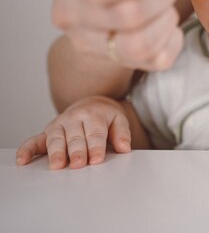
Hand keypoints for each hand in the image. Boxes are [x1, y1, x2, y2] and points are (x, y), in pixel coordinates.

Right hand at [16, 96, 131, 168]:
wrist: (92, 103)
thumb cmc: (105, 116)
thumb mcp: (119, 119)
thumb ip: (122, 133)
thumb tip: (124, 148)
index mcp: (93, 115)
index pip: (95, 134)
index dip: (96, 148)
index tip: (96, 160)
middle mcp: (74, 119)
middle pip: (75, 137)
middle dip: (77, 152)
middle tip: (78, 165)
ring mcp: (59, 125)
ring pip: (55, 139)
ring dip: (56, 153)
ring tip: (57, 166)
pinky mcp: (47, 131)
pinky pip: (35, 140)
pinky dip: (27, 149)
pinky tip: (23, 160)